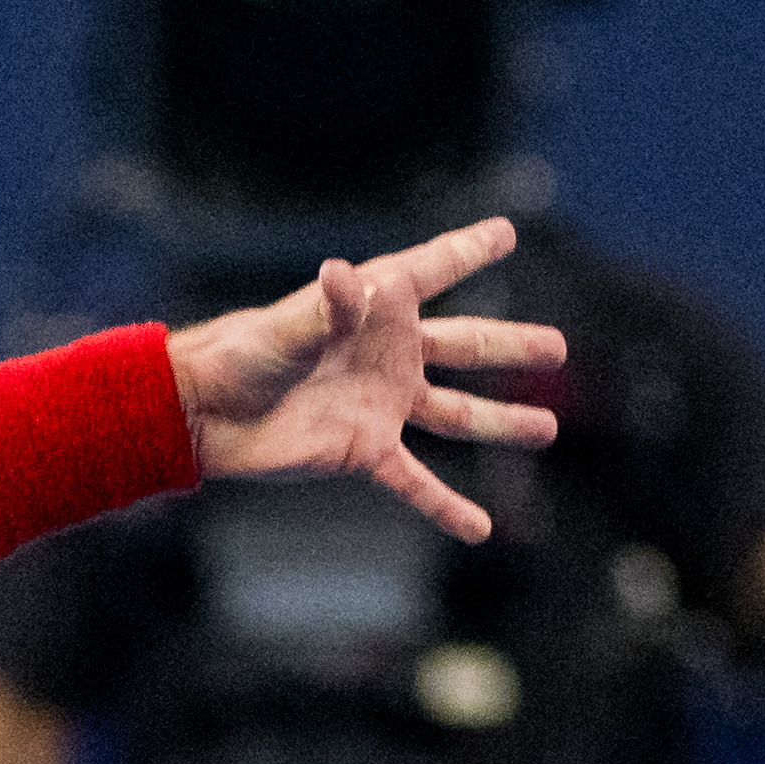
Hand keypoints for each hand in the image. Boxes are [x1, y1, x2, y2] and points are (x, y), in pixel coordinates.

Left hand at [170, 215, 564, 545]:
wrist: (207, 412)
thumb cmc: (243, 353)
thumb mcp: (287, 328)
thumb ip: (328, 309)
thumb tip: (358, 278)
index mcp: (372, 309)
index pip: (431, 271)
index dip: (467, 250)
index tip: (505, 233)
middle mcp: (388, 355)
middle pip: (463, 347)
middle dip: (510, 346)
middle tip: (558, 347)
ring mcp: (382, 404)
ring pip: (455, 415)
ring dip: (501, 422)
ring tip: (547, 430)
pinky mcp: (365, 450)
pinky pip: (415, 482)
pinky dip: (445, 507)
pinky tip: (480, 530)